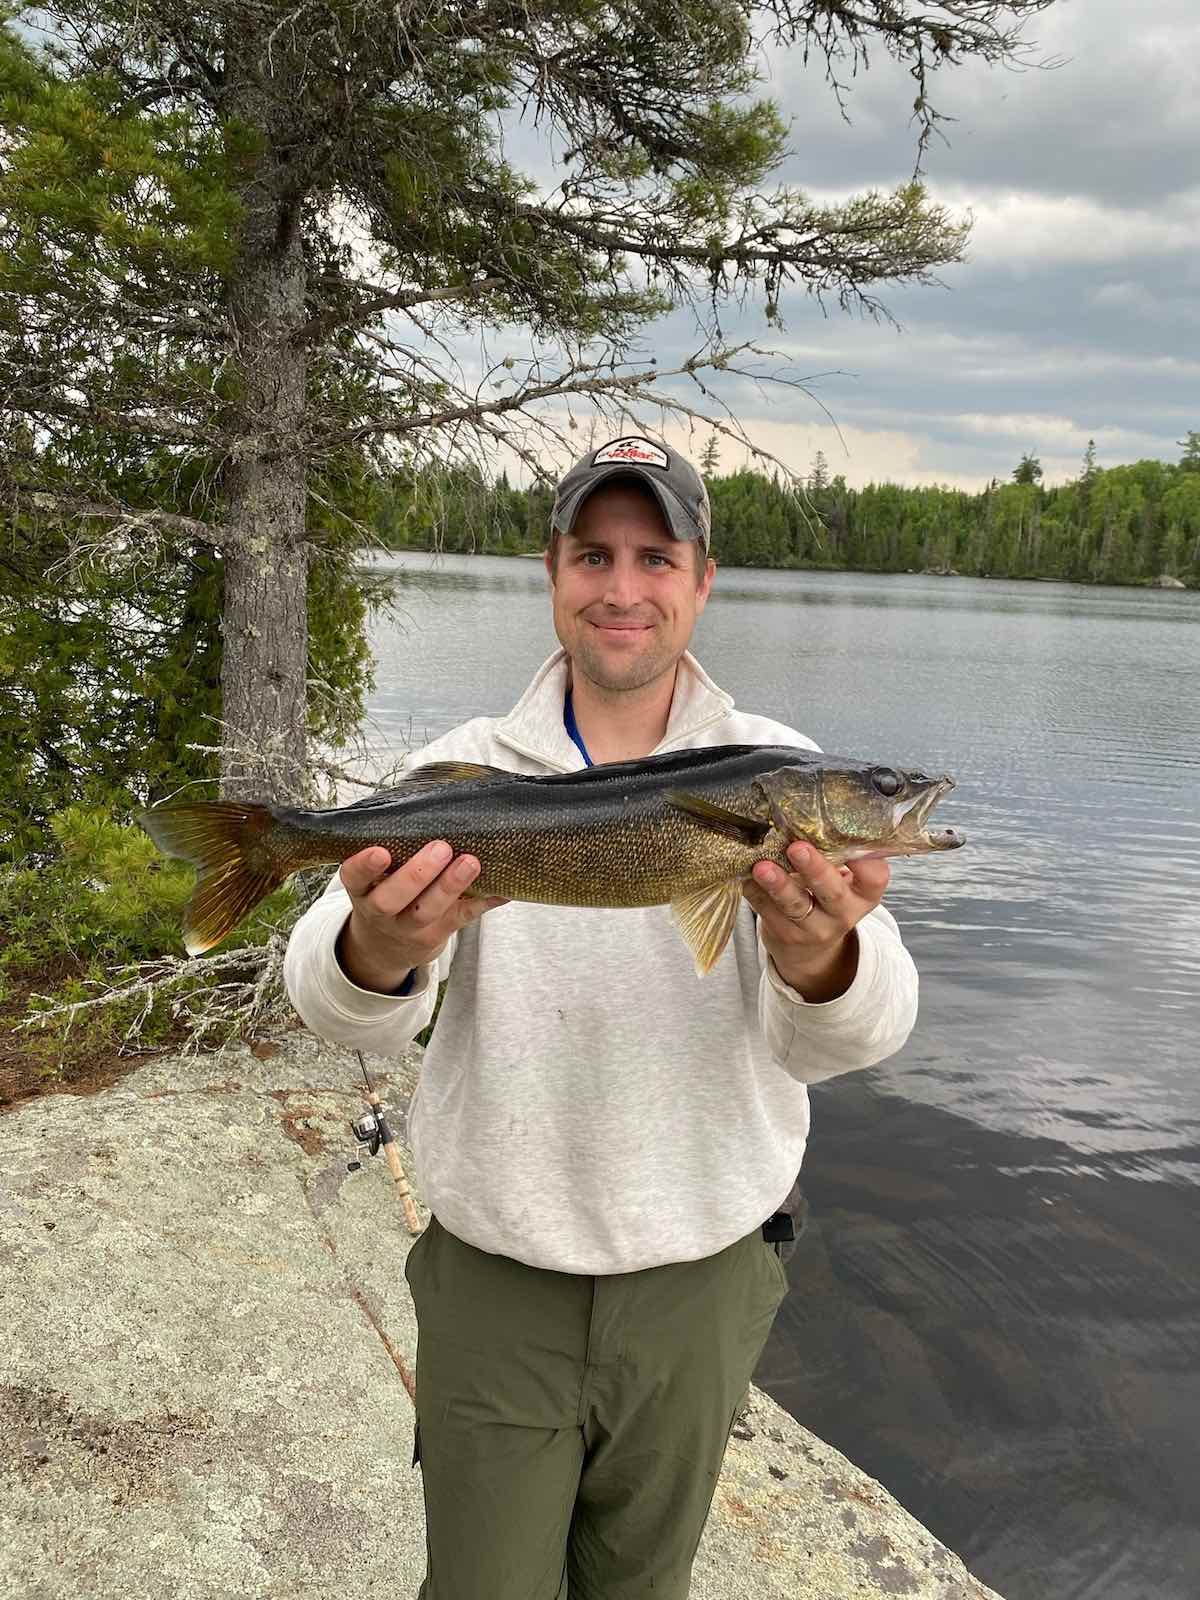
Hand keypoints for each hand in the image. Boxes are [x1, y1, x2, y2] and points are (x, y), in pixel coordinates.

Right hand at [336, 840, 508, 993]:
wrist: (387, 946)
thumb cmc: (387, 893)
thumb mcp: (375, 878)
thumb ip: (393, 850)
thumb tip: (432, 808)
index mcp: (363, 889)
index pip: (354, 877)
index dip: (364, 866)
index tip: (380, 851)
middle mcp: (381, 911)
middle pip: (391, 899)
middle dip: (416, 874)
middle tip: (440, 848)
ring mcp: (408, 927)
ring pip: (427, 911)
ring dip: (450, 886)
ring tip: (470, 862)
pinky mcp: (437, 934)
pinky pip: (461, 918)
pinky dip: (483, 902)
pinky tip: (500, 889)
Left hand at [741, 841, 889, 1002]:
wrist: (810, 947)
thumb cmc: (826, 896)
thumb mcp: (842, 880)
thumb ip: (835, 855)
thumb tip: (809, 814)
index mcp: (864, 894)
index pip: (875, 879)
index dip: (867, 862)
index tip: (851, 841)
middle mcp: (844, 914)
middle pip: (832, 893)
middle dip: (815, 869)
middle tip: (797, 848)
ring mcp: (814, 929)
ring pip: (795, 906)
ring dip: (778, 885)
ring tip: (762, 867)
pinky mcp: (786, 936)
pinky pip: (768, 913)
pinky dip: (755, 892)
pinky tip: (746, 875)